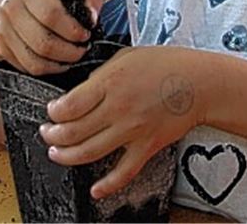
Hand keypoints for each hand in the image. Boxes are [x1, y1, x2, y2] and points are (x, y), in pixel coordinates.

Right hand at [0, 0, 100, 74]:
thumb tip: (93, 18)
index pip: (51, 15)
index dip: (72, 30)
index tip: (86, 35)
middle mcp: (10, 10)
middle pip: (42, 43)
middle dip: (69, 52)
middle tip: (82, 50)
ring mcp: (3, 32)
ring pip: (34, 61)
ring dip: (59, 65)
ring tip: (72, 58)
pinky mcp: (2, 49)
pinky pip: (26, 69)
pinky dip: (47, 70)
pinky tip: (58, 62)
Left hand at [40, 46, 201, 197]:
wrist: (199, 82)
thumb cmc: (165, 65)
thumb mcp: (125, 57)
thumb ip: (101, 76)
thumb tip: (82, 91)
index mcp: (109, 83)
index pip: (68, 106)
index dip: (53, 113)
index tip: (51, 113)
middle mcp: (118, 108)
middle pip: (73, 131)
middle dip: (52, 136)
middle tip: (47, 134)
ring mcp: (132, 130)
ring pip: (89, 152)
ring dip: (67, 156)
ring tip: (57, 153)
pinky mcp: (147, 146)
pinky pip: (124, 172)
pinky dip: (108, 185)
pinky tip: (96, 189)